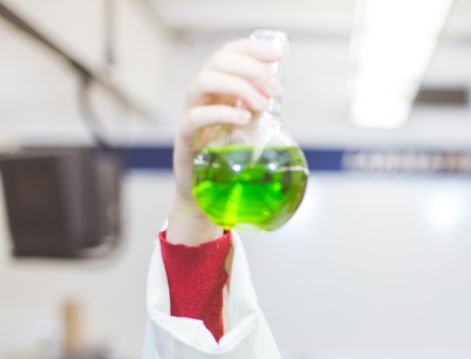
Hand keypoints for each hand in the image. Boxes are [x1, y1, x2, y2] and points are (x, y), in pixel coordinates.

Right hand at [166, 38, 283, 243]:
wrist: (204, 193)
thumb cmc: (226, 157)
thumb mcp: (248, 127)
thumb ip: (258, 108)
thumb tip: (279, 91)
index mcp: (217, 89)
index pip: (228, 53)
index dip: (250, 48)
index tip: (276, 55)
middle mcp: (201, 96)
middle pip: (218, 62)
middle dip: (251, 70)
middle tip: (276, 90)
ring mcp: (190, 114)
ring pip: (204, 82)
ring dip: (238, 87)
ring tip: (262, 105)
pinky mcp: (185, 139)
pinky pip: (196, 117)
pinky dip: (222, 113)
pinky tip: (243, 118)